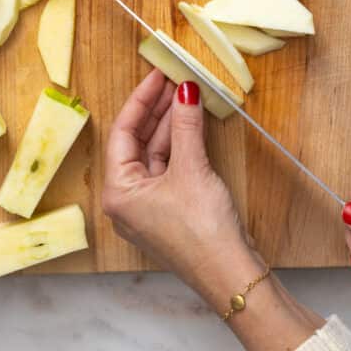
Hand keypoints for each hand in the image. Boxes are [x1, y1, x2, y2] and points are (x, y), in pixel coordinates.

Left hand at [103, 70, 322, 350]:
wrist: (232, 276)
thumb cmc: (203, 230)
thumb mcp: (192, 168)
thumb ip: (186, 124)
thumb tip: (185, 88)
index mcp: (118, 191)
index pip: (122, 132)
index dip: (141, 99)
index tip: (158, 74)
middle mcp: (126, 199)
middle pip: (136, 142)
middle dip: (156, 109)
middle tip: (174, 79)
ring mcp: (148, 207)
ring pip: (154, 154)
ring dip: (170, 125)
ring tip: (185, 94)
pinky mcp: (169, 211)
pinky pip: (168, 168)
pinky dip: (179, 145)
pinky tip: (192, 123)